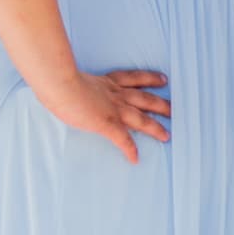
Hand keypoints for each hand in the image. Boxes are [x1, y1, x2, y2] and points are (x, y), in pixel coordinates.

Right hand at [40, 66, 170, 162]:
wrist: (59, 83)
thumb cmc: (58, 77)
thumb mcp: (72, 76)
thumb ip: (77, 81)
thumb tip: (66, 84)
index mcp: (106, 82)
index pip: (133, 78)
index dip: (149, 79)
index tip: (162, 79)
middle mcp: (114, 94)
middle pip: (144, 98)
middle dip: (161, 104)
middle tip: (175, 108)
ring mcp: (113, 109)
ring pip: (141, 119)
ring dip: (155, 128)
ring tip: (167, 136)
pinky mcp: (107, 123)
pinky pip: (123, 139)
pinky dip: (130, 149)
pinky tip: (135, 159)